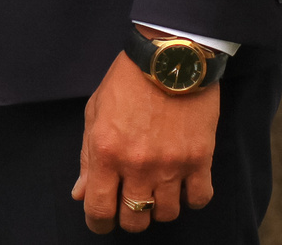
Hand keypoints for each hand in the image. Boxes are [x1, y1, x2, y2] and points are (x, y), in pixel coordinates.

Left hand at [70, 45, 217, 231]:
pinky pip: (199, 200)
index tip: (101, 221)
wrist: (169, 57)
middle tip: (130, 202)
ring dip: (159, 207)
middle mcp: (137, 164)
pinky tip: (184, 184)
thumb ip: (86, 157)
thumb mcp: (95, 113)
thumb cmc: (126, 82)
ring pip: (166, 214)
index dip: (98, 223)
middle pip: (134, 219)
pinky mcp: (200, 159)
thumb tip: (80, 194)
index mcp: (105, 152)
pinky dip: (191, 198)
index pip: (99, 210)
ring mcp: (171, 165)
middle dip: (129, 217)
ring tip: (157, 188)